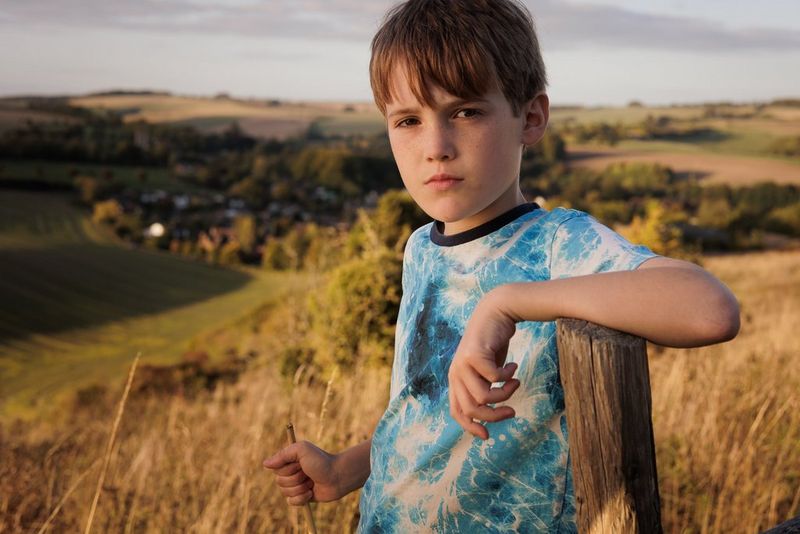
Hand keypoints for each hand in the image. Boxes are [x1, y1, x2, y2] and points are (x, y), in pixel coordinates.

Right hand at [263, 441, 341, 505]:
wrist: (338, 476)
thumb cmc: (321, 461)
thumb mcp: (302, 450)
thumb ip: (282, 455)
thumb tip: (265, 464)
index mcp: (289, 460)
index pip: (275, 469)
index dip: (287, 468)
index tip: (299, 463)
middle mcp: (291, 472)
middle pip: (279, 482)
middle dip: (295, 478)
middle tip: (308, 473)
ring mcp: (296, 485)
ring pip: (285, 493)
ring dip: (300, 488)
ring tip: (311, 482)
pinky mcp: (301, 497)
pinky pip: (291, 502)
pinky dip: (301, 498)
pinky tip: (311, 492)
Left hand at [448, 290, 520, 439]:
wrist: (495, 312)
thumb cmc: (493, 344)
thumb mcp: (487, 371)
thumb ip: (484, 390)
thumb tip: (489, 416)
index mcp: (456, 379)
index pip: (457, 411)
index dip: (470, 426)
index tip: (488, 435)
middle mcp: (455, 373)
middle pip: (473, 409)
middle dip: (495, 414)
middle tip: (512, 411)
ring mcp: (462, 363)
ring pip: (484, 397)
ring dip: (505, 394)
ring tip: (515, 382)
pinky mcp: (474, 354)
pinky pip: (494, 378)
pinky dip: (507, 376)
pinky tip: (514, 366)